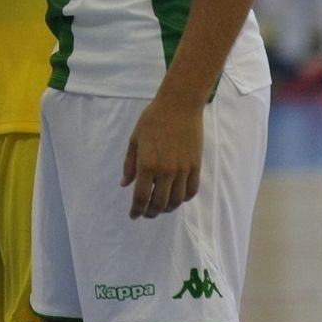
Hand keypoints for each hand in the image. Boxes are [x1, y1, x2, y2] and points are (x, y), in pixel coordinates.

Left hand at [121, 93, 203, 218]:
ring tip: (161, 207)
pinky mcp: (196, 166)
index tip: (133, 216)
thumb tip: (125, 184)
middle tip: (146, 213)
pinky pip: (191, 190)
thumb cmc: (153, 119)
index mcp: (147, 164)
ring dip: (167, 208)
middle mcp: (166, 171)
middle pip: (159, 202)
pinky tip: (177, 197)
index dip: (137, 210)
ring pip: (176, 200)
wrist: (179, 106)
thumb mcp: (135, 140)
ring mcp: (183, 170)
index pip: (141, 196)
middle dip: (151, 212)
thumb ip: (130, 164)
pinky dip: (184, 199)